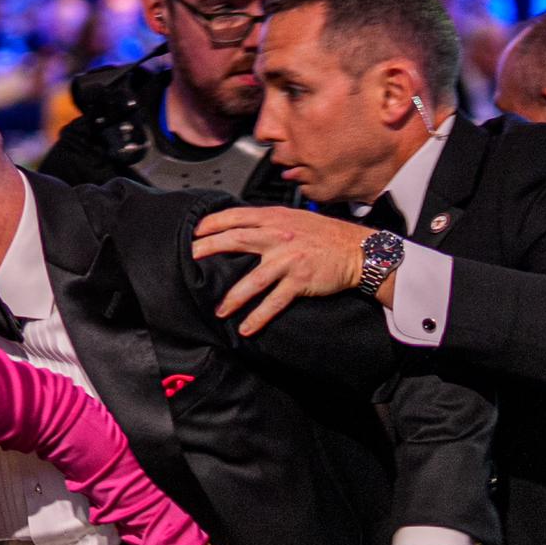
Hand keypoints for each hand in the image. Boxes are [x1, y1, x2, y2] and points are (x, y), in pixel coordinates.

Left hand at [190, 207, 370, 335]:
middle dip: (208, 250)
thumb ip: (269, 222)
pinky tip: (246, 327)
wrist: (355, 249)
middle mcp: (278, 236)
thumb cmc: (325, 234)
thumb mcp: (295, 218)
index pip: (236, 217)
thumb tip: (243, 227)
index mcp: (275, 218)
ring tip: (220, 310)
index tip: (195, 231)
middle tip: (189, 259)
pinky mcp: (299, 280)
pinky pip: (274, 301)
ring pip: (252, 280)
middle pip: (235, 240)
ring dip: (232, 297)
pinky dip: (258, 316)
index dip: (212, 223)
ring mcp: (288, 259)